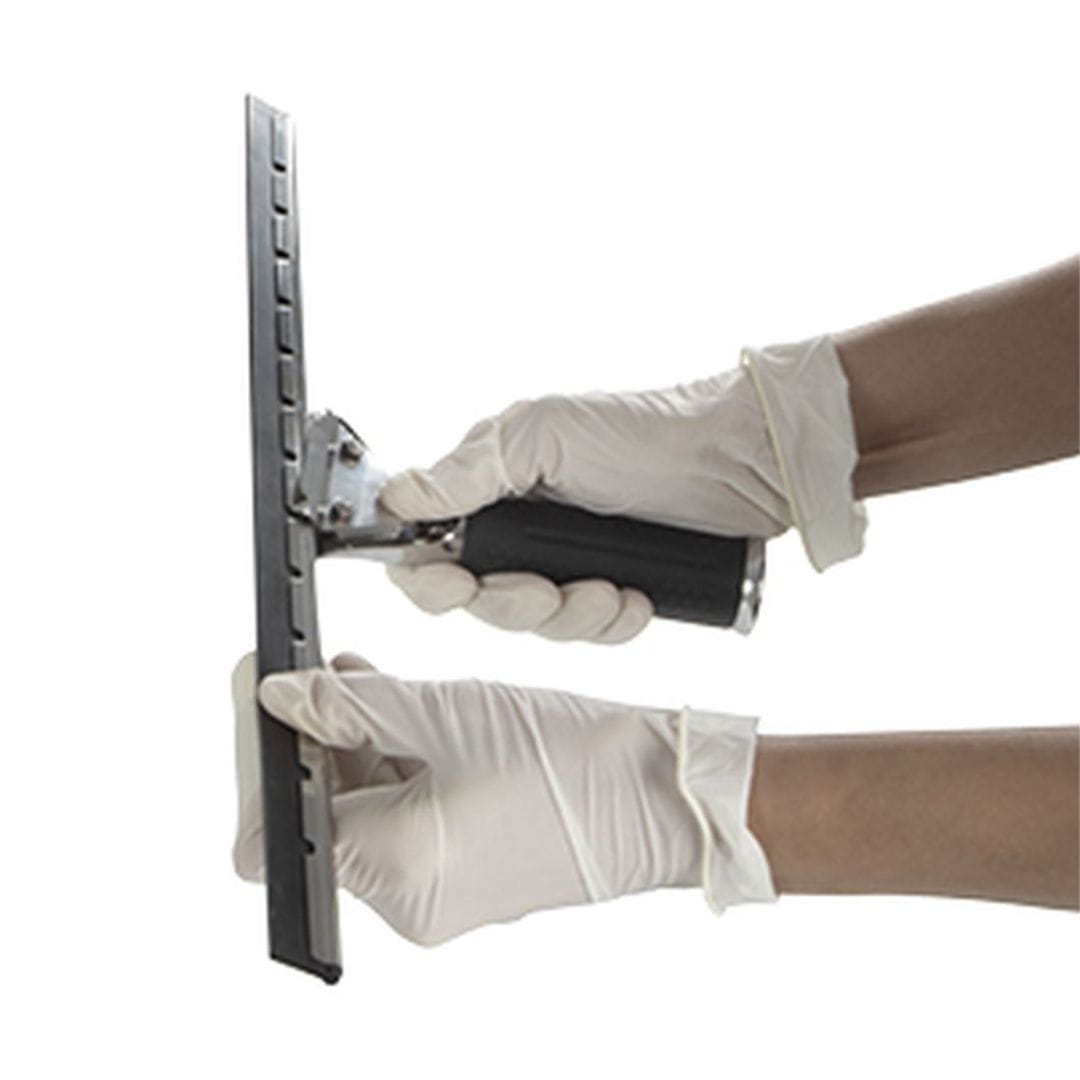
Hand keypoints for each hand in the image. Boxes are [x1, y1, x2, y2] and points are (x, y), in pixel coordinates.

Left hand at [231, 653, 771, 945]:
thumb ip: (348, 706)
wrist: (661, 792)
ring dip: (351, 746)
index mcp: (396, 872)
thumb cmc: (572, 760)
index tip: (263, 693)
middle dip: (307, 742)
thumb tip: (279, 696)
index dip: (259, 761)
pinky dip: (392, 765)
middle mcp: (410, 899)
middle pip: (319, 821)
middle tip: (312, 676)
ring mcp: (440, 888)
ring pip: (362, 814)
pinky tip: (397, 709)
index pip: (274, 832)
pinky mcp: (466, 868)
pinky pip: (405, 818)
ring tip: (360, 682)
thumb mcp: (444, 714)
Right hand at [380, 365, 791, 642]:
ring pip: (535, 624)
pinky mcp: (608, 588)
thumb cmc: (644, 429)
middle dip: (514, 604)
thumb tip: (397, 497)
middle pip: (479, 599)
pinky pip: (588, 633)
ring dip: (569, 617)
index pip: (426, 550)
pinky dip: (609, 623)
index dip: (431, 579)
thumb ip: (469, 470)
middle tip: (547, 589)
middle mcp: (521, 528)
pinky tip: (635, 598)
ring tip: (609, 589)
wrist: (738, 460)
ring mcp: (565, 561)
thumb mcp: (545, 434)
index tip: (457, 584)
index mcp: (491, 485)